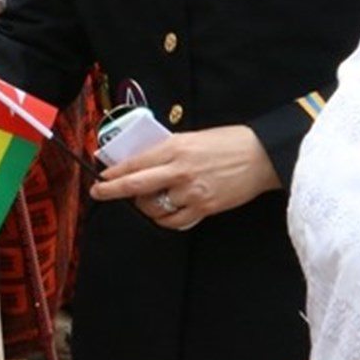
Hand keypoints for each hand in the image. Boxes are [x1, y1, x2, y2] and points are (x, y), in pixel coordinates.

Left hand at [90, 124, 279, 230]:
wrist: (261, 156)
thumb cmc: (228, 142)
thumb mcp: (193, 137)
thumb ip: (168, 150)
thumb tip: (144, 162)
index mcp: (175, 147)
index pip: (135, 163)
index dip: (114, 171)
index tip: (101, 175)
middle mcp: (179, 170)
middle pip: (135, 186)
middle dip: (110, 191)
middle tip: (98, 193)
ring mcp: (191, 192)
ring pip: (153, 208)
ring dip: (144, 207)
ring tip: (145, 202)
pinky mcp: (204, 208)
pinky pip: (174, 221)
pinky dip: (165, 219)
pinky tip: (163, 214)